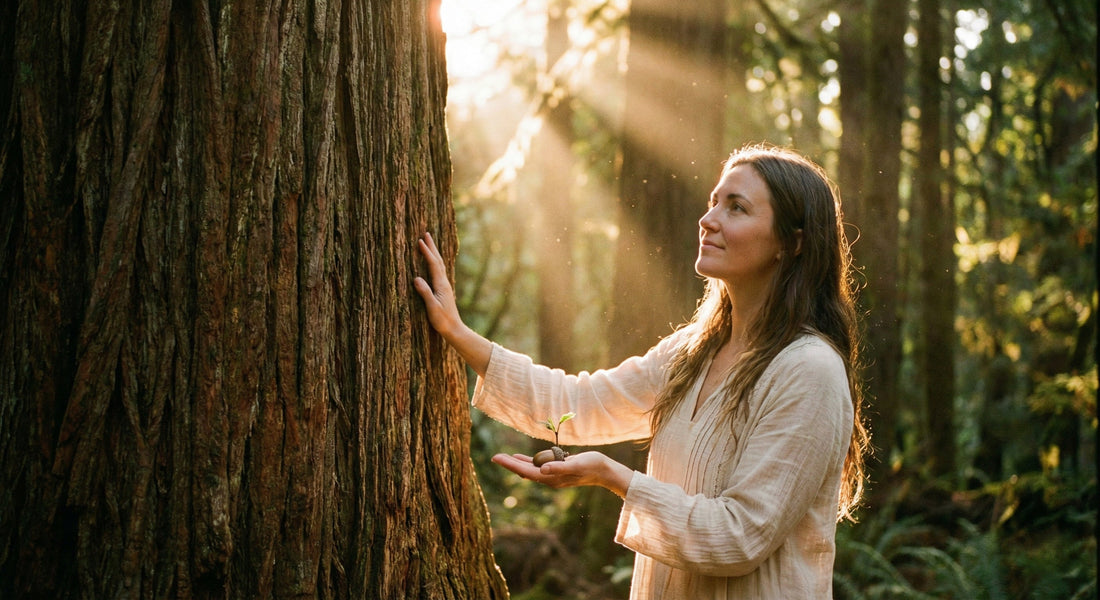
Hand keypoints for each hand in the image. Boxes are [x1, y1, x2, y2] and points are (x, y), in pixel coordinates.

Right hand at [413, 232, 491, 374]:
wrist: (454, 329)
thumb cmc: (442, 321)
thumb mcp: (432, 308)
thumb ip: (425, 293)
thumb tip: (416, 278)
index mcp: (441, 285)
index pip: (433, 264)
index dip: (426, 252)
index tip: (419, 240)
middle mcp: (444, 283)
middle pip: (438, 260)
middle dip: (432, 247)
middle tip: (426, 234)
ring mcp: (445, 286)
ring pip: (439, 265)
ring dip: (434, 253)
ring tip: (429, 244)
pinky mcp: (443, 290)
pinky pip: (439, 271)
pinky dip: (435, 262)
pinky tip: (434, 263)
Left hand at [492, 451, 633, 497]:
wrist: (605, 471)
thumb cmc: (592, 466)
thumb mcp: (576, 464)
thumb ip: (559, 467)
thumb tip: (541, 470)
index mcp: (552, 478)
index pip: (526, 471)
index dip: (511, 464)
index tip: (497, 457)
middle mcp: (549, 478)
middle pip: (524, 471)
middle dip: (509, 464)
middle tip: (494, 457)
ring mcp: (553, 475)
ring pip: (529, 468)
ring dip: (516, 463)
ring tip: (502, 457)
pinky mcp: (557, 469)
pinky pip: (537, 465)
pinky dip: (527, 461)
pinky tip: (520, 457)